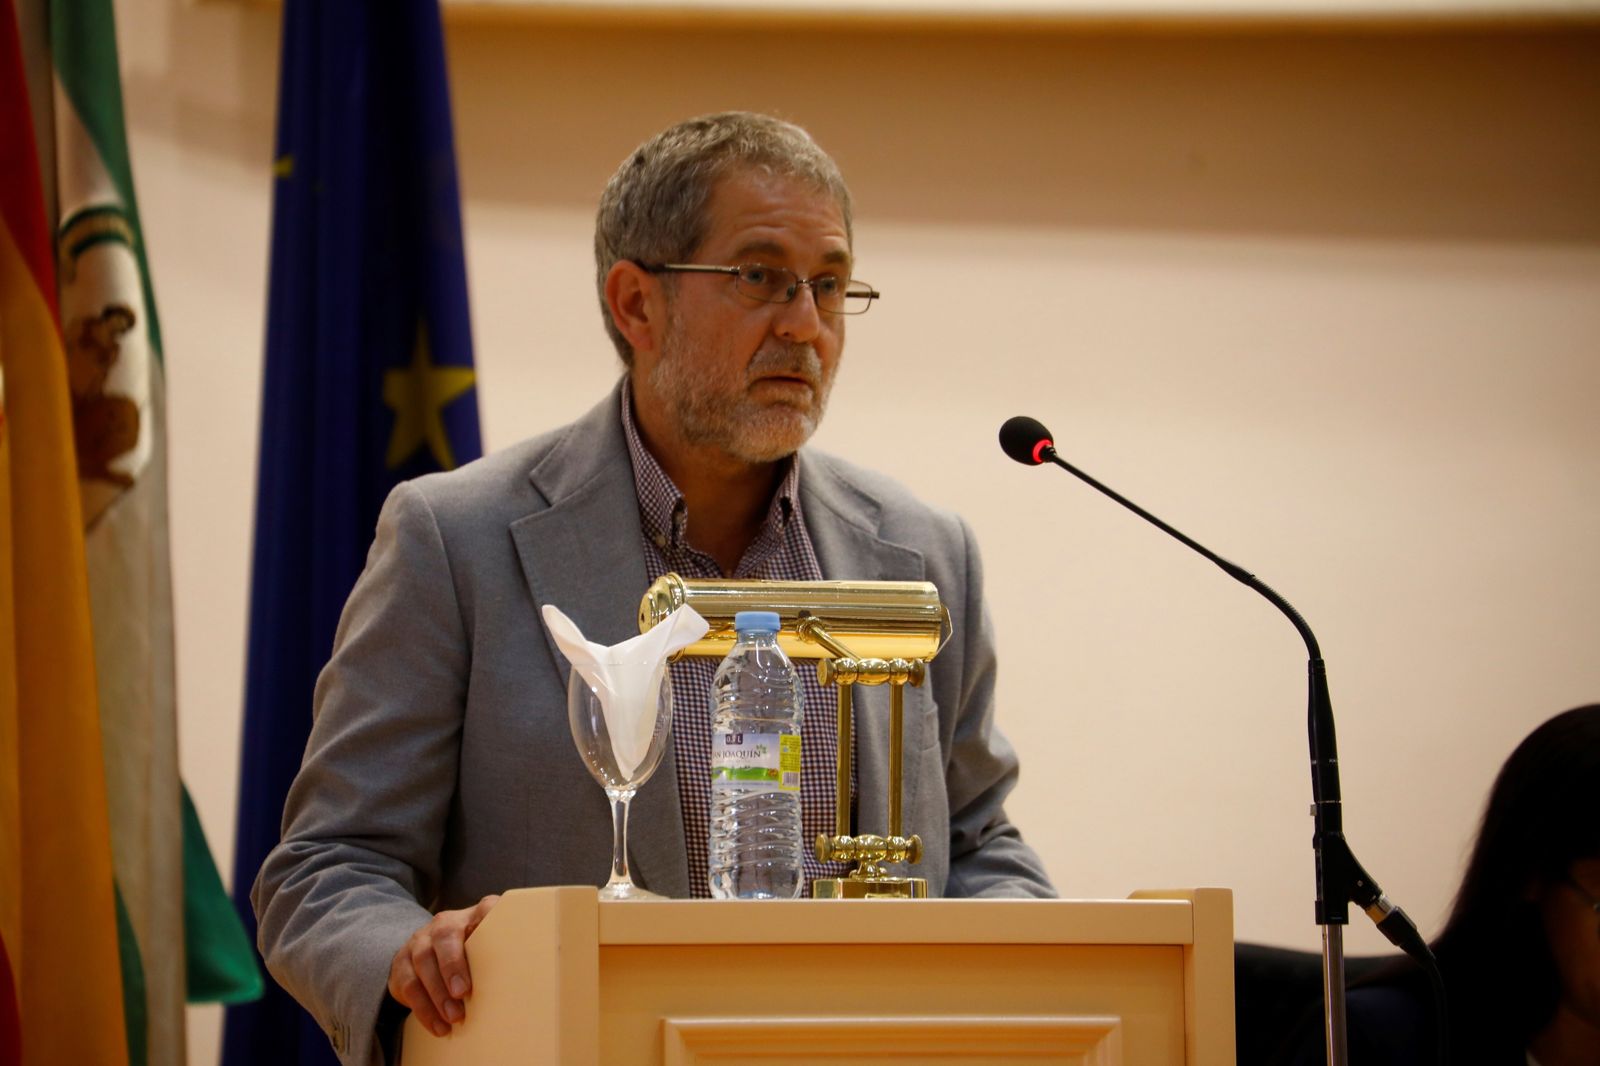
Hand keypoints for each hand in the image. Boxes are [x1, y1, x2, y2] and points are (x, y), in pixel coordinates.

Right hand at [387, 894, 499, 1036]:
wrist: (435, 954)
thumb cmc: (476, 956)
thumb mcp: (492, 950)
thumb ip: (506, 955)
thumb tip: (530, 984)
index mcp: (475, 915)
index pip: (486, 908)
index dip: (490, 920)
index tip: (500, 942)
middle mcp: (445, 923)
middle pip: (444, 936)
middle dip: (452, 965)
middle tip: (463, 993)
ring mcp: (421, 940)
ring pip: (423, 960)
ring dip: (437, 993)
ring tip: (454, 1018)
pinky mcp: (403, 961)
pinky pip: (408, 984)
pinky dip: (424, 1008)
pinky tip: (439, 1026)